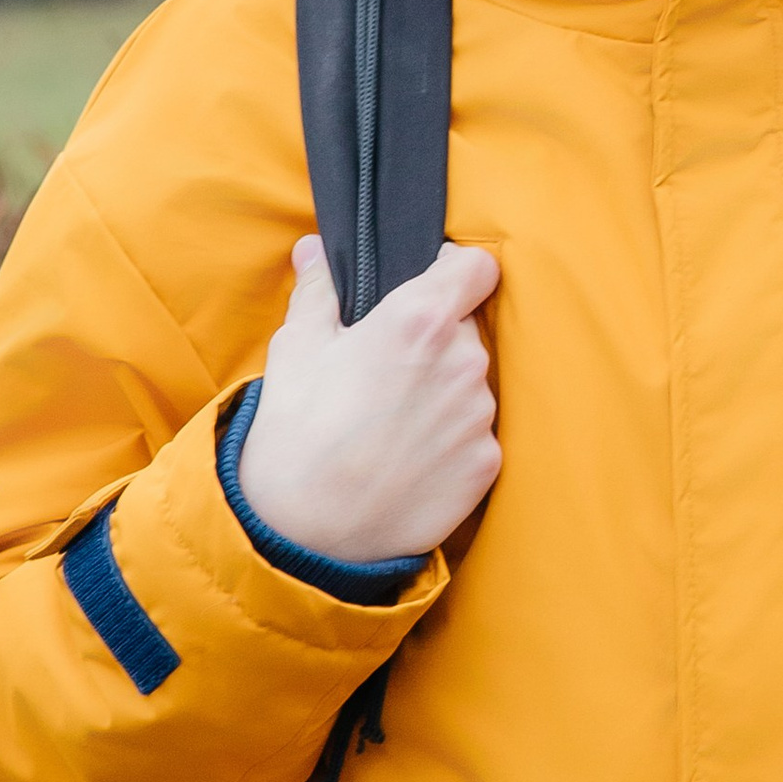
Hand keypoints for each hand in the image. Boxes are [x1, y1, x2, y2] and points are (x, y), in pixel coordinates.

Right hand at [237, 238, 500, 564]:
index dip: (454, 272)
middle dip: (436, 341)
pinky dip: (449, 441)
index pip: (476, 267)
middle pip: (467, 330)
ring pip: (472, 385)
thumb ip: (319, 290)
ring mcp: (479, 417)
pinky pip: (475, 436)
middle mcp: (464, 362)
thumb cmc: (296, 433)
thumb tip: (315, 250)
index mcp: (420, 320)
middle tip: (385, 371)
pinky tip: (405, 458)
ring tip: (390, 423)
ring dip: (443, 393)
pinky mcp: (486, 465)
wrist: (305, 531)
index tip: (430, 287)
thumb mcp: (296, 348)